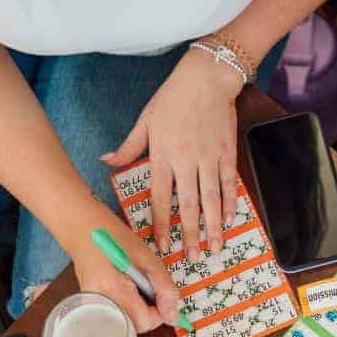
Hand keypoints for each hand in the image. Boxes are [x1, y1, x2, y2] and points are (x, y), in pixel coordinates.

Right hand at [68, 206, 180, 331]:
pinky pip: (118, 316)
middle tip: (148, 286)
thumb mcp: (148, 259)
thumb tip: (174, 318)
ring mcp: (93, 306)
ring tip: (135, 285)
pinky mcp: (92, 307)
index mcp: (112, 288)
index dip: (160, 312)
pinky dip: (128, 306)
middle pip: (135, 327)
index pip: (144, 321)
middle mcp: (99, 303)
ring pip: (127, 324)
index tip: (162, 295)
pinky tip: (126, 288)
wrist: (83, 229)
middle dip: (150, 312)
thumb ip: (164, 288)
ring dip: (140, 309)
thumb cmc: (115, 238)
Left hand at [103, 47, 244, 255]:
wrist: (206, 78)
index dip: (162, 223)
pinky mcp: (227, 152)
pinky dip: (231, 202)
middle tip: (194, 258)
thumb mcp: (145, 120)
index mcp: (163, 155)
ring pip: (212, 198)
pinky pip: (229, 183)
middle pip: (189, 204)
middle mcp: (186, 160)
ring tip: (216, 247)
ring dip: (214, 225)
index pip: (161, 197)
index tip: (162, 245)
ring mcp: (209, 157)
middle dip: (191, 233)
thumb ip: (128, 147)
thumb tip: (106, 161)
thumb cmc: (172, 98)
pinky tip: (231, 219)